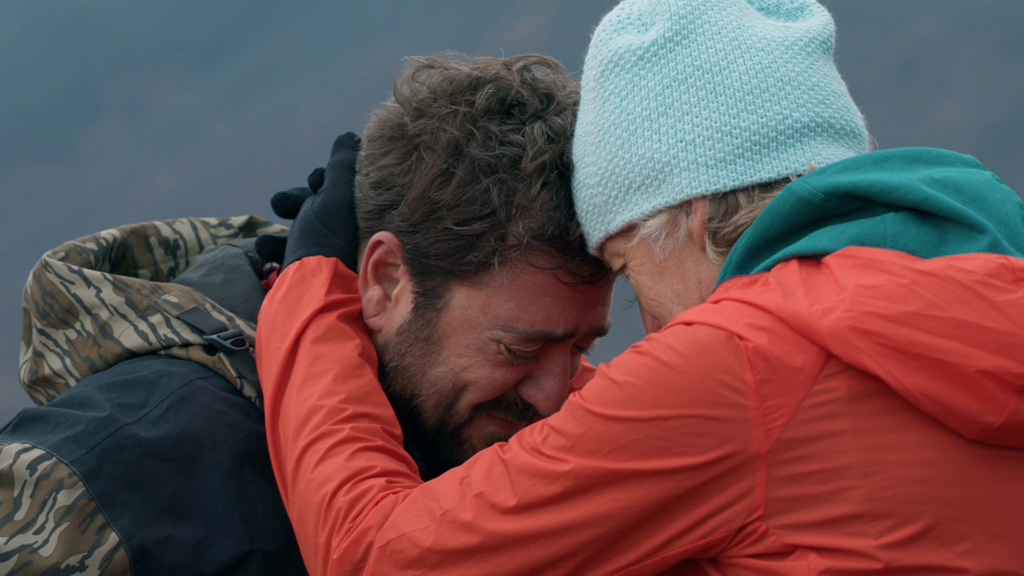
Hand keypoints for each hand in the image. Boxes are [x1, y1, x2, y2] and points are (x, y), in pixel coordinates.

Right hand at [255, 133, 360, 270]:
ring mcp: (327, 257)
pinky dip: (274, 249)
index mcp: (356, 217)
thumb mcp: (336, 196)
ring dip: (279, 229)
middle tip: (280, 205)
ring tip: (266, 238)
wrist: (313, 295)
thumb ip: (342, 165)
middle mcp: (346, 236)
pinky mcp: (309, 275)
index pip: (340, 189)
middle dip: (294, 201)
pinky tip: (263, 250)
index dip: (323, 180)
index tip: (315, 182)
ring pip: (299, 231)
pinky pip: (288, 255)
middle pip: (316, 207)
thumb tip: (350, 137)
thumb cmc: (327, 240)